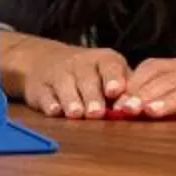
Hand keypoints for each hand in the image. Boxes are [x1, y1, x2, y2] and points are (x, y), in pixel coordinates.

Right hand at [10, 39, 128, 118]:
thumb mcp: (111, 76)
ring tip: (76, 114)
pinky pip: (44, 93)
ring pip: (65, 85)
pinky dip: (49, 103)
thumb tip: (136, 108)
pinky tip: (54, 110)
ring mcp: (58, 73)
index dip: (113, 78)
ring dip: (71, 100)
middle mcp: (81, 63)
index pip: (110, 66)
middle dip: (92, 96)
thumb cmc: (91, 75)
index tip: (115, 92)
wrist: (46, 61)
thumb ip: (125, 91)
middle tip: (96, 112)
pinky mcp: (39, 86)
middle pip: (87, 78)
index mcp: (104, 60)